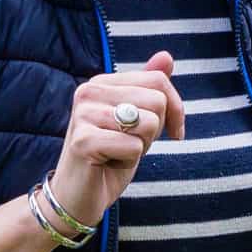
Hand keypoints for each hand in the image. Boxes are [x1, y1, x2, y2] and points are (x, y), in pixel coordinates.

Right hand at [47, 53, 183, 229]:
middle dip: (154, 131)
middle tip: (129, 144)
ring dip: (141, 146)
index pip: (159, 80)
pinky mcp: (83, 141)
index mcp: (102, 82)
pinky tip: (108, 163)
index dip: (175, 109)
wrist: (76, 196)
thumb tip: (166, 55)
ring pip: (149, 123)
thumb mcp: (137, 120)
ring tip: (117, 153)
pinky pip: (135, 146)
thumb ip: (148, 88)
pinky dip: (129, 160)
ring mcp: (83, 115)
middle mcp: (89, 91)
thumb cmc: (109, 158)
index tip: (171, 132)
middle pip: (157, 101)